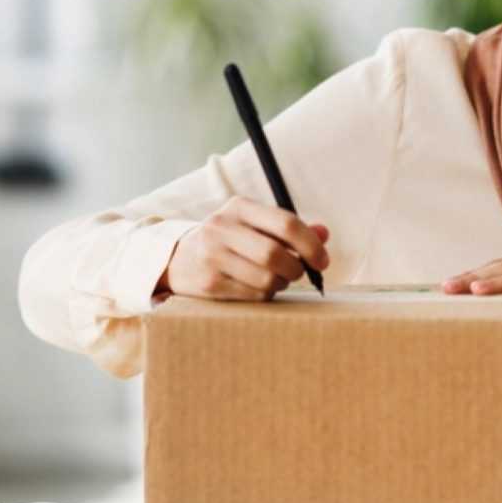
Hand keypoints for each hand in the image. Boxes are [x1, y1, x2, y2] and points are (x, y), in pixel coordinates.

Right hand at [157, 195, 331, 300]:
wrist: (178, 259)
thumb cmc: (229, 241)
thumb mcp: (255, 225)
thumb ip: (290, 229)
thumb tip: (324, 234)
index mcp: (239, 207)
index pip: (286, 224)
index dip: (311, 245)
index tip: (323, 262)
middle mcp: (221, 227)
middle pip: (275, 255)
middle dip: (296, 269)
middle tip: (298, 273)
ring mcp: (211, 256)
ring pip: (266, 279)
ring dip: (280, 284)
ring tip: (275, 279)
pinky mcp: (208, 283)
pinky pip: (253, 296)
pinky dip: (264, 295)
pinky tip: (257, 287)